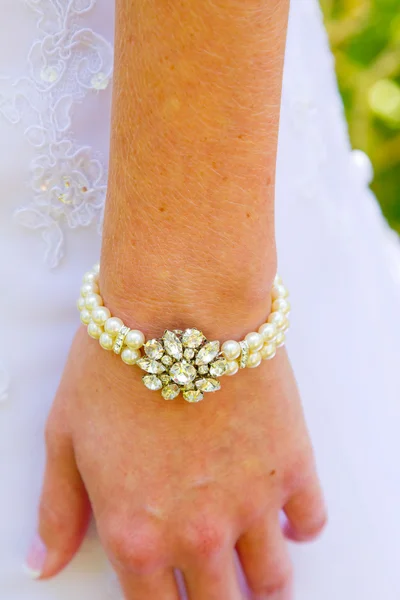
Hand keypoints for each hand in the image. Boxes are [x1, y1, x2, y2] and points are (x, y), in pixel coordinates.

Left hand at [28, 325, 325, 598]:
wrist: (181, 309)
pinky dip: (299, 528)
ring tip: (259, 575)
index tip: (172, 596)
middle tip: (219, 590)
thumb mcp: (66, 436)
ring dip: (266, 586)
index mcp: (138, 534)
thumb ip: (59, 510)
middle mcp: (198, 531)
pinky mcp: (292, 464)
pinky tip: (284, 518)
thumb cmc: (119, 363)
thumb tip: (45, 562)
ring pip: (273, 580)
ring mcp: (251, 501)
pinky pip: (310, 521)